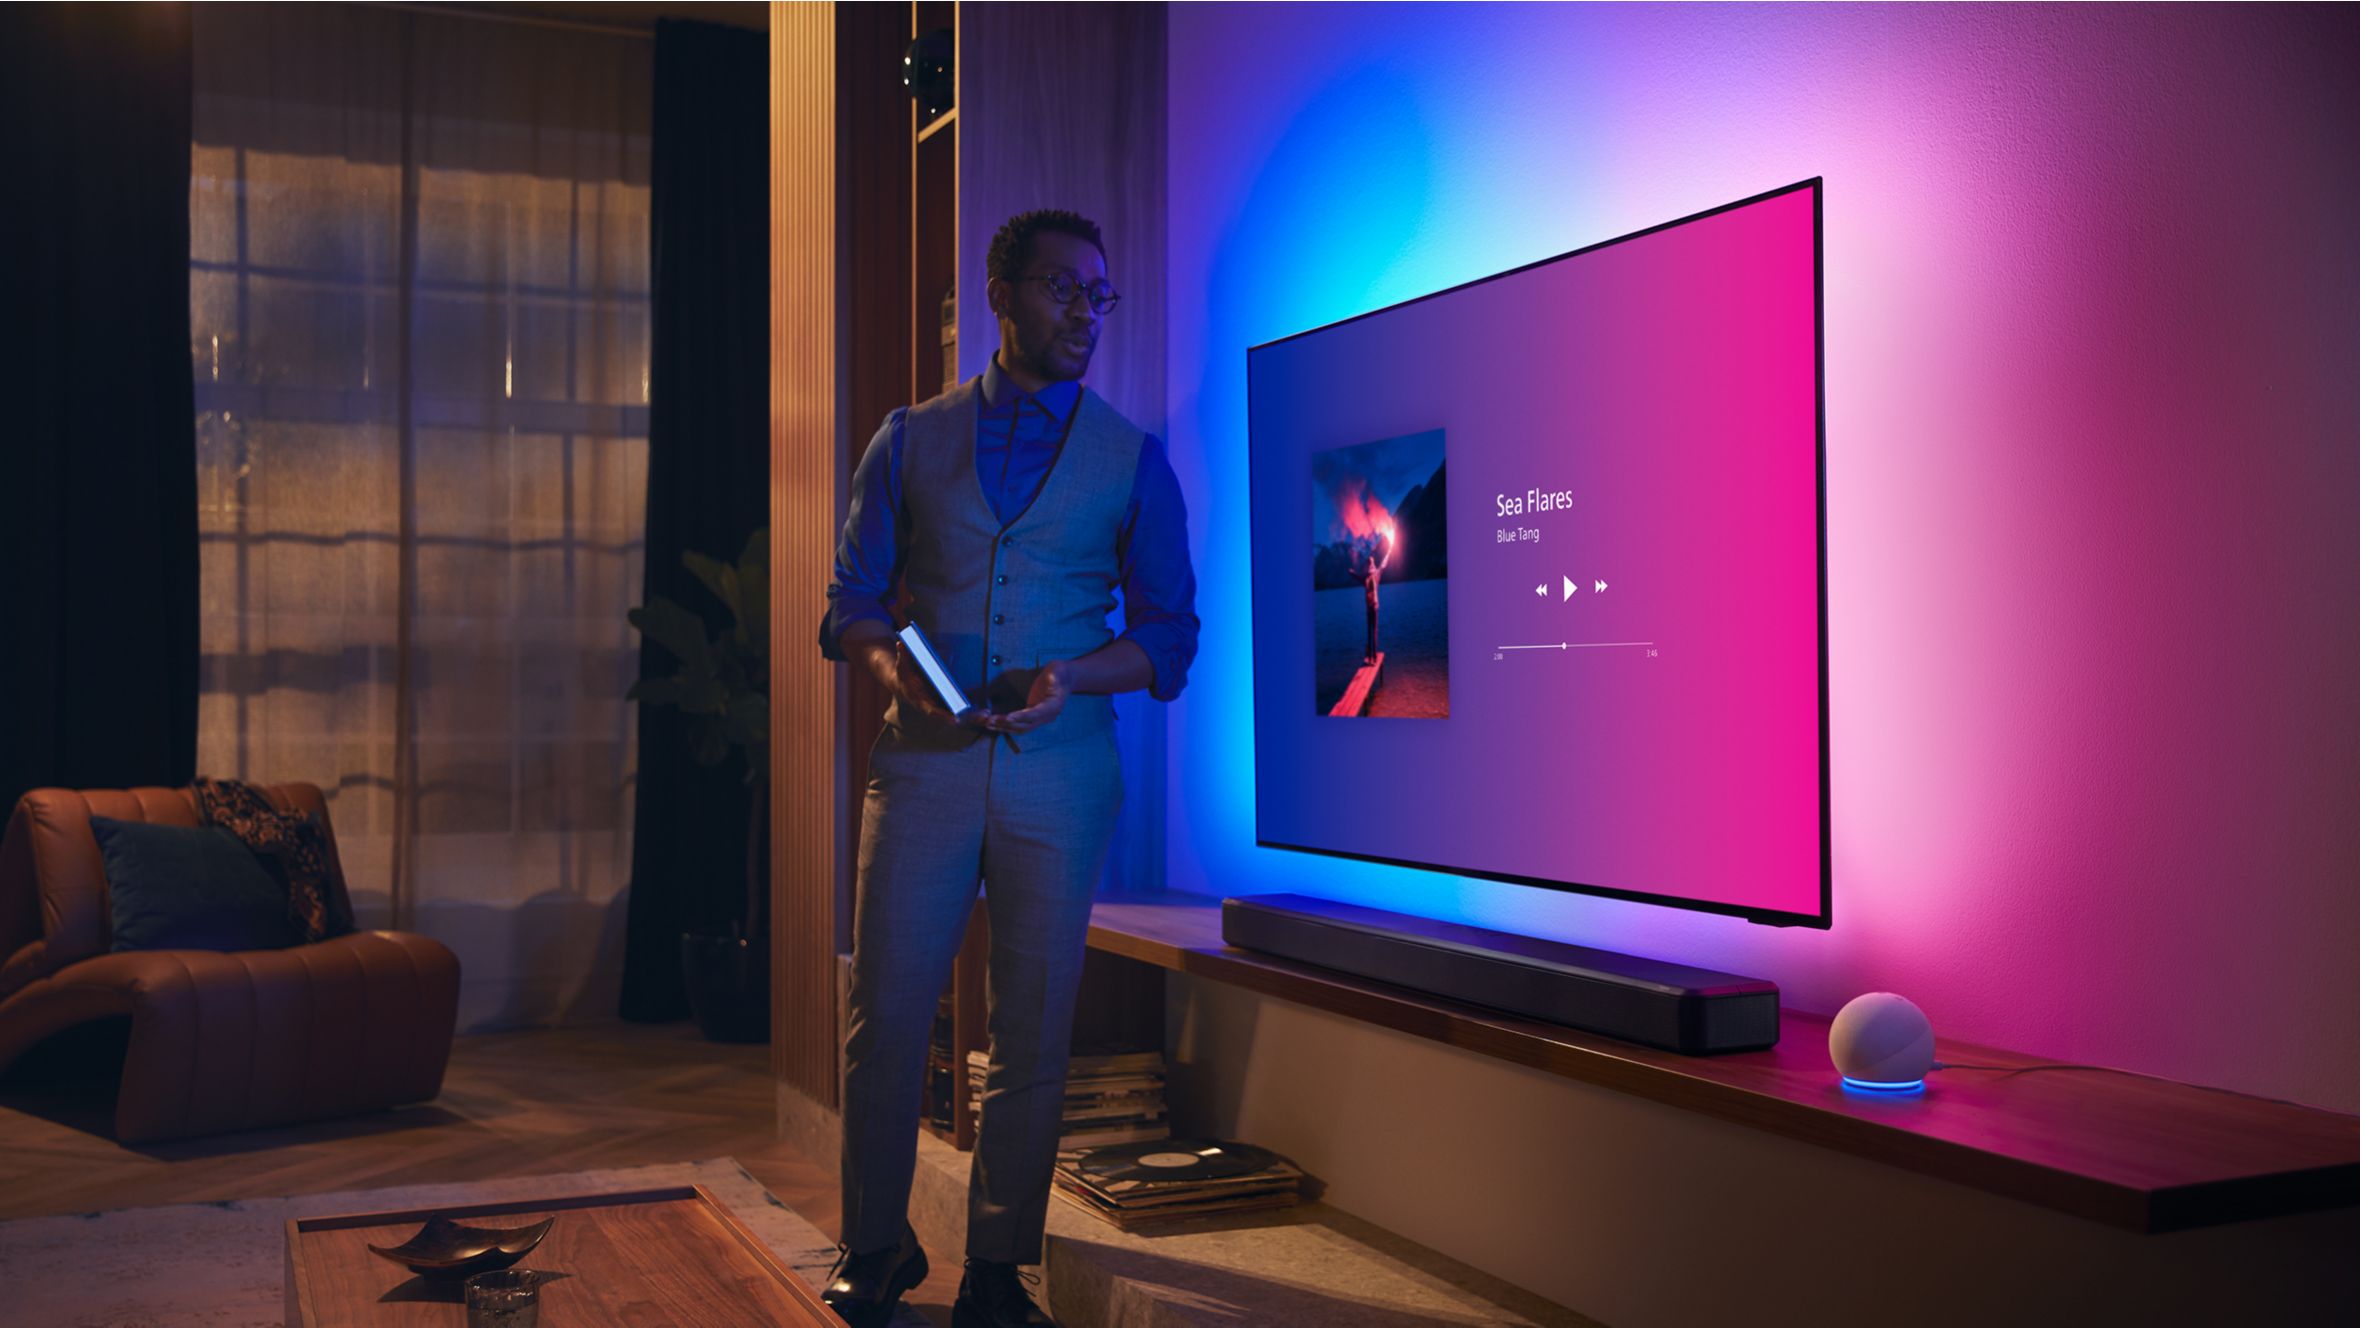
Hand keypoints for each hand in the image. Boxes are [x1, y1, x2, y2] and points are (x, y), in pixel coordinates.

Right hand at [861, 637, 984, 727]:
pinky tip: (985, 710)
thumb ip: (902, 656)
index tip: (955, 720)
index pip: (932, 711)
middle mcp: (931, 707)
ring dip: (970, 717)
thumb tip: (901, 643)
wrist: (902, 686)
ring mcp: (938, 707)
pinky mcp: (944, 705)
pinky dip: (970, 713)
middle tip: (978, 718)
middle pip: (947, 717)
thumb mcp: (902, 666)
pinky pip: (958, 711)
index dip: (943, 716)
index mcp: (920, 701)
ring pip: (955, 716)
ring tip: (986, 714)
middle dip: (963, 718)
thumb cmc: (903, 676)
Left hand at [985, 660, 1071, 735]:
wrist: (1064, 678)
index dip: (1023, 716)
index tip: (1009, 717)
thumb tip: (1051, 678)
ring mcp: (1039, 718)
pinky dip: (1006, 725)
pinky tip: (994, 722)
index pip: (1037, 714)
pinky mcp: (1032, 716)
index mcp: (1053, 706)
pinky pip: (1018, 724)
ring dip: (1004, 727)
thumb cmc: (1060, 673)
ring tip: (988, 723)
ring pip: (1020, 728)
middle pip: (1026, 725)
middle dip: (1008, 723)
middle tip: (992, 720)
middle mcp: (1046, 716)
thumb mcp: (1059, 671)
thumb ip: (1054, 676)